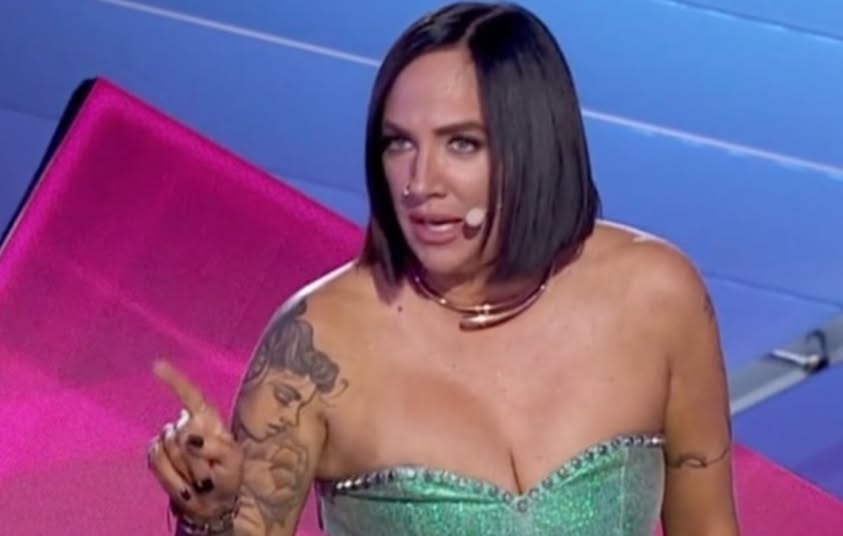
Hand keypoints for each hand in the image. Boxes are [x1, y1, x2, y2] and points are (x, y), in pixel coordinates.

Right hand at [147, 360, 243, 521]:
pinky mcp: (155, 454)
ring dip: (186, 469)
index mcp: (209, 420)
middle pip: (181, 431)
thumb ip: (217, 447)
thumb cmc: (227, 476)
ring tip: (199, 478)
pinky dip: (171, 476)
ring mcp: (169, 438)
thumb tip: (191, 438)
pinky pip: (156, 460)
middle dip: (196, 458)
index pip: (192, 396)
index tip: (156, 365)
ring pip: (168, 447)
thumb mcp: (233, 462)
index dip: (175, 381)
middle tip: (210, 473)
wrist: (211, 502)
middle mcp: (187, 424)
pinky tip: (184, 483)